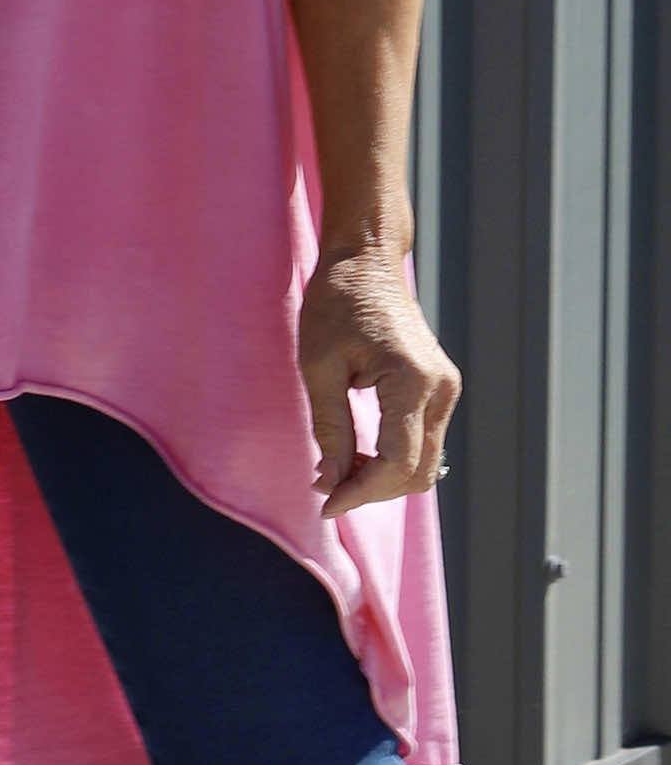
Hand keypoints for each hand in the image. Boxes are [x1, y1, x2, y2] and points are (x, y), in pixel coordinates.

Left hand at [298, 246, 460, 518]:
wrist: (365, 259)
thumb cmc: (336, 303)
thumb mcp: (319, 366)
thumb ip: (330, 428)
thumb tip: (332, 483)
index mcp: (412, 381)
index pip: (397, 464)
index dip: (360, 494)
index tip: (324, 505)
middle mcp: (440, 388)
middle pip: (417, 473)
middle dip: (372, 491)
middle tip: (326, 488)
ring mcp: (445, 387)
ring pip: (424, 463)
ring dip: (382, 477)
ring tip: (337, 469)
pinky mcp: (440, 386)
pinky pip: (424, 441)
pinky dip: (394, 458)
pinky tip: (358, 453)